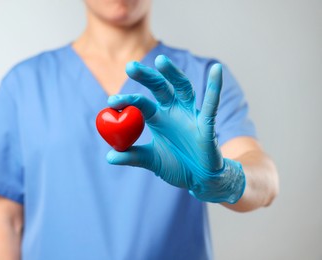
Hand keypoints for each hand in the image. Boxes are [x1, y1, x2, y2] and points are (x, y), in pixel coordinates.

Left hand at [106, 55, 244, 203]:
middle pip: (160, 87)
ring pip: (183, 88)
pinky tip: (216, 70)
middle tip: (130, 66)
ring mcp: (191, 114)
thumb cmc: (177, 165)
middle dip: (146, 76)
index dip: (128, 100)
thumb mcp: (151, 161)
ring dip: (173, 74)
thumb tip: (109, 157)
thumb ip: (132, 156)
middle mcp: (174, 111)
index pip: (141, 103)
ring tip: (161, 61)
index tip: (111, 102)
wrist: (200, 179)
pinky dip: (214, 87)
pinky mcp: (207, 123)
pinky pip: (212, 104)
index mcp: (158, 117)